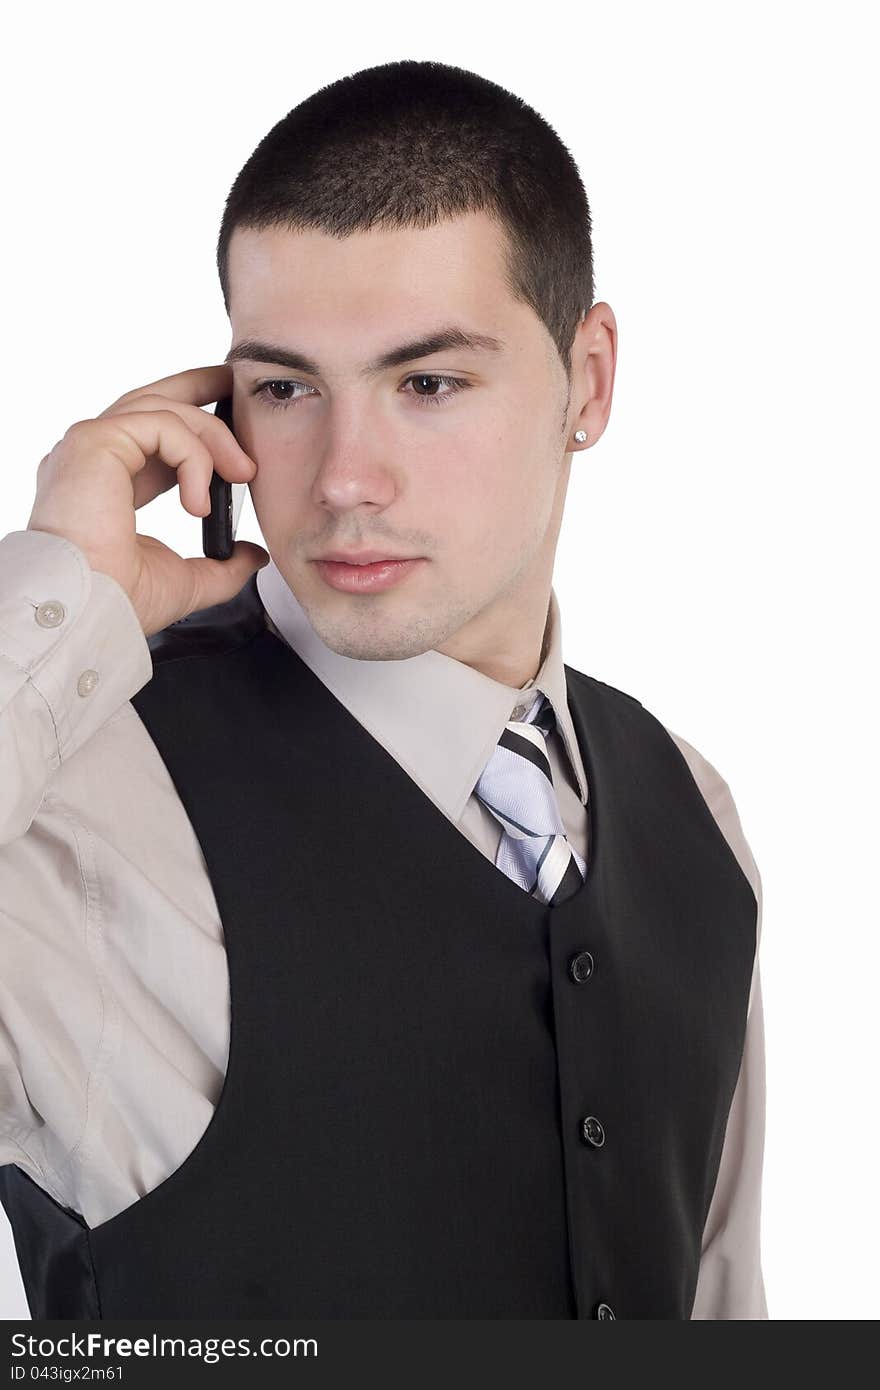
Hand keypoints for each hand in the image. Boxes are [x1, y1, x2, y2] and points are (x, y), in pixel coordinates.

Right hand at [26, 364, 269, 636]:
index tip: (231, 423)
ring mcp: (91, 445)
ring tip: (242, 473)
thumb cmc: (120, 600)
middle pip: (150, 401)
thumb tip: (254, 555)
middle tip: (235, 386)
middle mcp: (95, 459)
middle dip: (197, 387)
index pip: (151, 436)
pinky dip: (193, 456)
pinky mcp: (94, 441)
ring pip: (163, 410)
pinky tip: (198, 501)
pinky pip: (161, 425)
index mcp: (109, 484)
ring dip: (213, 436)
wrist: (90, 610)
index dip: (191, 427)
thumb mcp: (189, 581)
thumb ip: (224, 566)